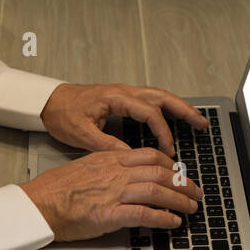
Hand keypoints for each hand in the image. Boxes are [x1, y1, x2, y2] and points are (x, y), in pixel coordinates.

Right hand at [21, 147, 201, 241]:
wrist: (38, 204)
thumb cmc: (55, 191)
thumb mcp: (85, 168)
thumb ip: (107, 169)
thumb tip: (125, 178)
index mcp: (109, 159)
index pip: (149, 156)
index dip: (170, 165)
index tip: (180, 173)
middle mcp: (115, 173)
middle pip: (160, 173)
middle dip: (183, 184)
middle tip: (195, 192)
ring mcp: (114, 193)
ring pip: (157, 191)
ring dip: (179, 201)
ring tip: (190, 209)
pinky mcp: (109, 214)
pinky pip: (144, 214)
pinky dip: (163, 218)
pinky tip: (173, 223)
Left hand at [39, 82, 208, 156]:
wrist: (48, 101)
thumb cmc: (62, 113)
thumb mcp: (82, 133)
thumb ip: (107, 145)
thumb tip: (131, 157)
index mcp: (116, 98)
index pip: (149, 112)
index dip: (162, 132)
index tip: (169, 150)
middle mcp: (124, 92)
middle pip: (162, 97)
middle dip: (184, 110)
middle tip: (201, 123)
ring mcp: (124, 94)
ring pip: (159, 97)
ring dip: (178, 108)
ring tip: (195, 120)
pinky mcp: (122, 100)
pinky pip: (150, 101)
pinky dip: (165, 109)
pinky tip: (173, 119)